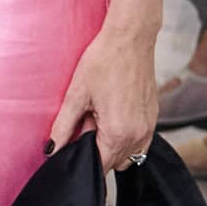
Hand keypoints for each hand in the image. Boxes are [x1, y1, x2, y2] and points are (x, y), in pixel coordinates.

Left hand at [49, 25, 158, 172]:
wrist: (130, 39)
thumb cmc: (103, 62)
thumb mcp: (76, 95)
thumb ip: (63, 127)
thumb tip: (52, 150)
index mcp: (119, 132)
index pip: (99, 166)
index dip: (83, 159)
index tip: (74, 143)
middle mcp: (138, 135)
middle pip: (113, 163)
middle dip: (97, 150)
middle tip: (86, 122)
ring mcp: (149, 128)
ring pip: (128, 155)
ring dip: (112, 145)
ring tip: (100, 117)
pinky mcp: (154, 119)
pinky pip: (139, 143)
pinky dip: (125, 137)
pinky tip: (114, 113)